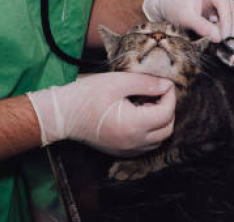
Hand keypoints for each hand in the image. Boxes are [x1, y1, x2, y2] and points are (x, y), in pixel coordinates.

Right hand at [27, 72, 174, 156]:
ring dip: (159, 122)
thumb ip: (145, 83)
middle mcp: (133, 142)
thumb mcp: (117, 82)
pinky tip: (137, 116)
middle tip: (156, 93)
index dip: (170, 96)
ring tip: (145, 104)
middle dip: (167, 109)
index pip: (166, 113)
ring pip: (158, 140)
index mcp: (134, 125)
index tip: (164, 84)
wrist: (63, 115)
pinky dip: (149, 132)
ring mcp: (126, 150)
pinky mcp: (120, 152)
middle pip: (167, 129)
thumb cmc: (87, 96)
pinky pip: (145, 146)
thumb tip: (166, 85)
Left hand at [142, 0, 233, 41]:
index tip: (226, 37)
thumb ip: (202, 27)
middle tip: (228, 43)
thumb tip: (219, 38)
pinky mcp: (219, 4)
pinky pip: (227, 16)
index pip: (224, 3)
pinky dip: (224, 26)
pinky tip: (218, 33)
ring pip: (231, 13)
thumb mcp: (186, 17)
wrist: (166, 4)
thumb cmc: (173, 6)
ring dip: (227, 27)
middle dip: (229, 26)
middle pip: (230, 8)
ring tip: (221, 39)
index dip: (227, 21)